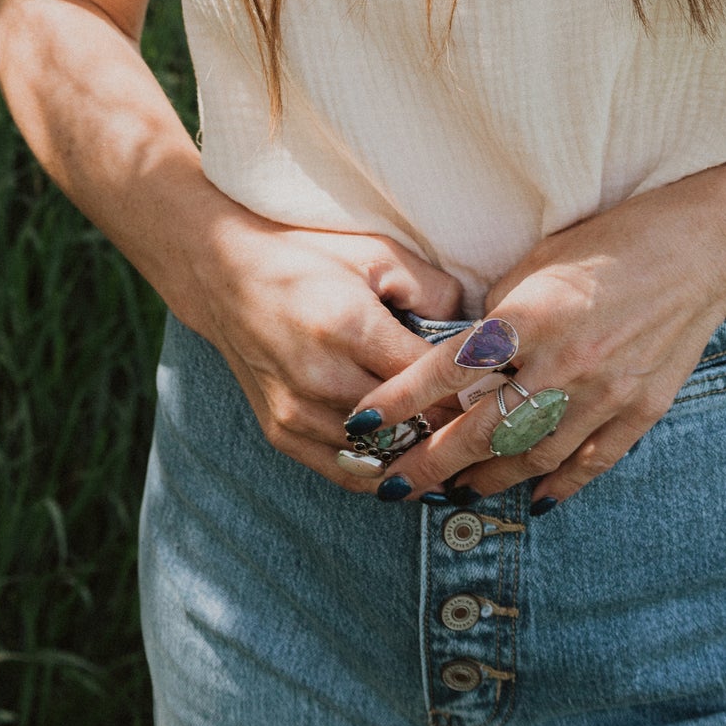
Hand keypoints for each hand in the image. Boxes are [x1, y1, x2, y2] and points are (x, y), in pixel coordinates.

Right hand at [191, 203, 463, 488]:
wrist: (224, 273)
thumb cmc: (307, 255)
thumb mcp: (375, 253)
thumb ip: (432, 289)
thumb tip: (475, 331)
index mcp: (348, 326)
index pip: (428, 378)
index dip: (469, 386)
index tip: (501, 389)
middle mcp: (320, 378)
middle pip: (409, 424)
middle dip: (452, 425)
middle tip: (488, 423)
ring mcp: (296, 413)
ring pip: (381, 459)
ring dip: (419, 454)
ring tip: (455, 446)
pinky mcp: (281, 433)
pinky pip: (344, 472)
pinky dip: (381, 471)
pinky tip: (409, 461)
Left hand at [343, 175, 725, 510]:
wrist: (700, 250)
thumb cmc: (612, 242)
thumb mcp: (541, 260)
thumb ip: (500, 311)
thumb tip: (466, 353)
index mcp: (532, 315)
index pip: (448, 370)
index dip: (401, 401)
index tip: (365, 423)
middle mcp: (564, 363)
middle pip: (482, 430)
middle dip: (431, 462)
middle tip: (394, 484)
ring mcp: (605, 394)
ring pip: (531, 458)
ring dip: (488, 481)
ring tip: (456, 492)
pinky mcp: (640, 412)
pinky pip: (589, 465)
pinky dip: (557, 487)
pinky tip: (533, 500)